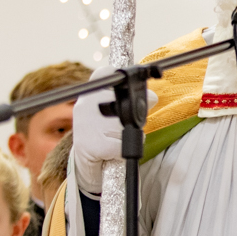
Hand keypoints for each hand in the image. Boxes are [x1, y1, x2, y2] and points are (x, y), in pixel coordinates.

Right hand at [70, 74, 157, 195]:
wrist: (85, 161)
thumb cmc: (104, 132)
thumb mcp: (117, 113)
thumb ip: (134, 102)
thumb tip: (152, 97)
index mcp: (90, 93)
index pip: (106, 74)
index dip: (121, 78)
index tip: (128, 86)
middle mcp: (84, 105)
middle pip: (122, 103)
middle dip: (130, 116)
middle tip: (124, 126)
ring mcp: (85, 124)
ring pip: (122, 126)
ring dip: (127, 135)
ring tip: (116, 139)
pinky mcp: (89, 145)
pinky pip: (119, 146)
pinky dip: (122, 151)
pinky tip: (114, 151)